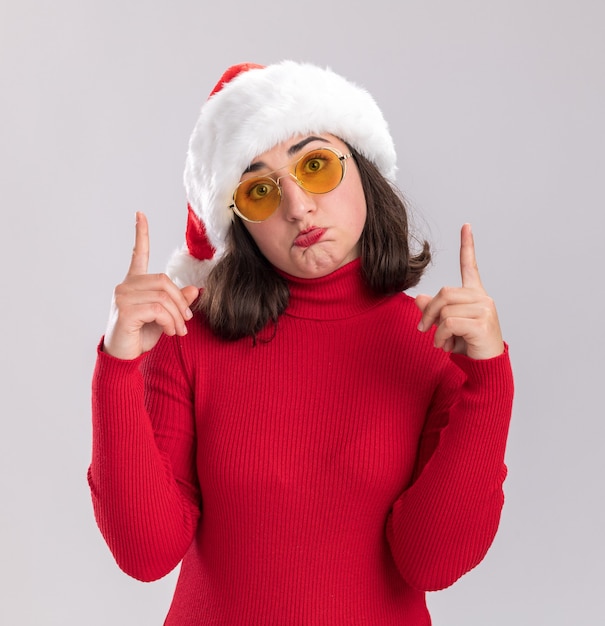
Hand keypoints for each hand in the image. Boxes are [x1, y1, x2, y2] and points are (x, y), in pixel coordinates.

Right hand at [103, 212, 199, 359]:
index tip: (140, 214)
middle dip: (180, 302)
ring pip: (163, 295)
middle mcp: (125, 286)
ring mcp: (122, 297)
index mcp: (134, 284)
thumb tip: (194, 289)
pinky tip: (169, 332)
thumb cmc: (140, 336)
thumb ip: (177, 302)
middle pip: (164, 281)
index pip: (139, 255)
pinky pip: (158, 308)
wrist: (123, 357)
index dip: (141, 234)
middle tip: (186, 322)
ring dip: (177, 315)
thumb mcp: (163, 318)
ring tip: (179, 331)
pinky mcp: (125, 310)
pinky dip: (170, 321)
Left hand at [415, 224, 503, 359]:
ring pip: (445, 309)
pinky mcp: (482, 323)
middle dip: (428, 312)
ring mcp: (484, 310)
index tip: (466, 226)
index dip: (467, 245)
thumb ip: (434, 311)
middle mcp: (482, 298)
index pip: (469, 266)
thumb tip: (418, 298)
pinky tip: (444, 345)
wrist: (485, 367)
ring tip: (440, 342)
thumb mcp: (447, 326)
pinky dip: (440, 336)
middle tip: (423, 329)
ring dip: (434, 329)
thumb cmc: (468, 345)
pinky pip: (449, 323)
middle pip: (444, 293)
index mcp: (475, 295)